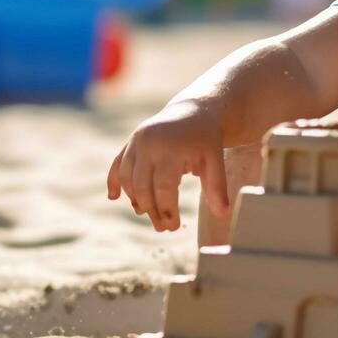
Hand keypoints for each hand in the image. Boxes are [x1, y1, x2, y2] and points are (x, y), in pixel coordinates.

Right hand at [107, 99, 229, 231]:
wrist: (193, 110)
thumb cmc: (205, 138)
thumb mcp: (215, 159)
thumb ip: (217, 187)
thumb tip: (223, 214)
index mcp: (170, 148)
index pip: (163, 187)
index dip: (166, 210)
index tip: (173, 227)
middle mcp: (149, 143)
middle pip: (142, 185)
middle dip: (151, 210)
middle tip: (162, 228)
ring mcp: (136, 141)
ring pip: (127, 177)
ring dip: (135, 199)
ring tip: (147, 214)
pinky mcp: (130, 142)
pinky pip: (117, 164)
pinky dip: (114, 181)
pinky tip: (114, 198)